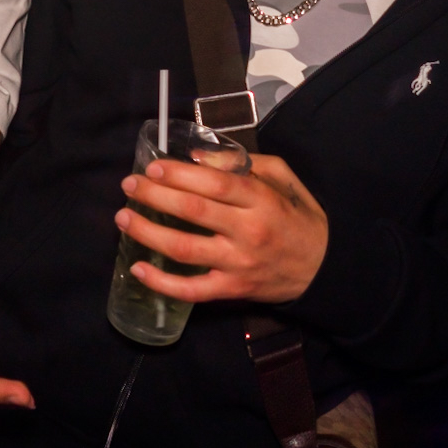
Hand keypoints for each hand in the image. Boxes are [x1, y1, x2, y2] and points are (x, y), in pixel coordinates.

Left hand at [116, 152, 328, 304]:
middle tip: (130, 185)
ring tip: (123, 217)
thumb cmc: (298, 217)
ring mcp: (238, 264)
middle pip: (193, 211)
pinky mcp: (232, 290)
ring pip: (184, 249)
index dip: (180, 174)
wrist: (323, 269)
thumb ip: (242, 164)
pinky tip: (138, 269)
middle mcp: (248, 232)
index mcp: (261, 200)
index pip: (215, 183)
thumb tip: (196, 157)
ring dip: (148, 232)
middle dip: (155, 195)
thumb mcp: (282, 179)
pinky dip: (162, 283)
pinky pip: (192, 290)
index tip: (153, 167)